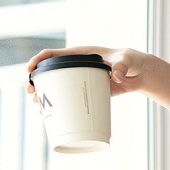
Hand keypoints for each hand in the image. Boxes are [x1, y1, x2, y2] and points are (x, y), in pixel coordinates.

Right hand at [26, 45, 149, 102]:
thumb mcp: (126, 60)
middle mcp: (77, 66)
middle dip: (36, 81)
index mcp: (80, 54)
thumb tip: (116, 76)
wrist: (140, 73)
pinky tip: (50, 115)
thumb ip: (122, 66)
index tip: (30, 70)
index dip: (38, 60)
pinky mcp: (88, 92)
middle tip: (31, 92)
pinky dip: (58, 105)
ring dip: (44, 95)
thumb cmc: (131, 60)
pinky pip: (69, 98)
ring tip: (37, 105)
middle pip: (50, 72)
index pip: (53, 54)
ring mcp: (81, 80)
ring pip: (57, 86)